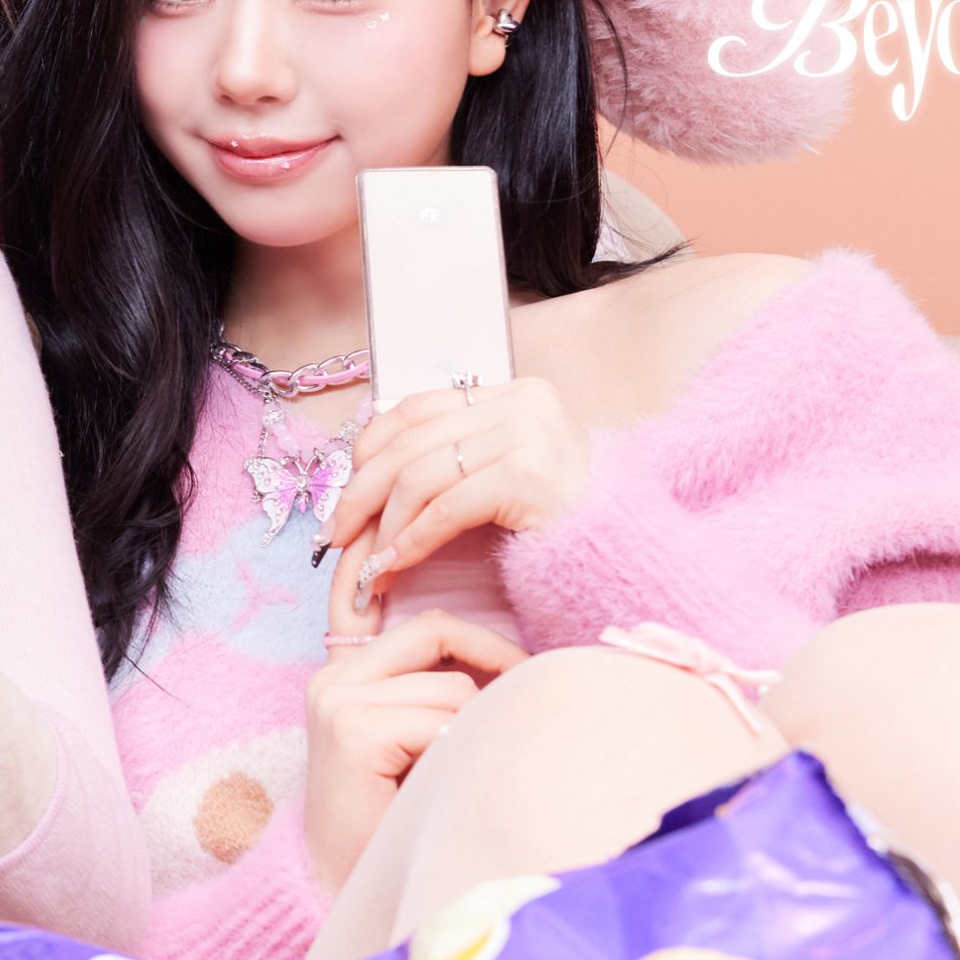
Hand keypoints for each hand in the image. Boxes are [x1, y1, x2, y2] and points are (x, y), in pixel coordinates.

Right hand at [302, 614, 522, 893]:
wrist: (342, 893)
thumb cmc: (393, 823)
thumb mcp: (418, 744)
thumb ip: (439, 697)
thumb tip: (520, 664)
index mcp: (343, 673)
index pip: (406, 614)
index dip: (453, 613)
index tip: (502, 635)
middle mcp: (332, 677)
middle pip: (437, 632)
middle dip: (491, 663)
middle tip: (526, 698)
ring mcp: (338, 700)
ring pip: (450, 686)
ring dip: (471, 732)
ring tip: (458, 775)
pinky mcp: (352, 730)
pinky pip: (441, 722)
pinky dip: (457, 755)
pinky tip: (440, 788)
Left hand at [331, 376, 595, 618]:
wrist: (625, 556)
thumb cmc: (563, 525)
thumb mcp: (505, 472)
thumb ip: (457, 457)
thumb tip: (368, 472)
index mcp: (514, 393)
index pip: (417, 409)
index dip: (369, 450)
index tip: (343, 494)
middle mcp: (524, 404)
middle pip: (410, 442)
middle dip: (361, 492)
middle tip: (334, 535)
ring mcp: (530, 436)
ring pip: (421, 476)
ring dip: (382, 525)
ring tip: (365, 563)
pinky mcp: (529, 477)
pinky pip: (447, 510)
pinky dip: (411, 540)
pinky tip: (393, 566)